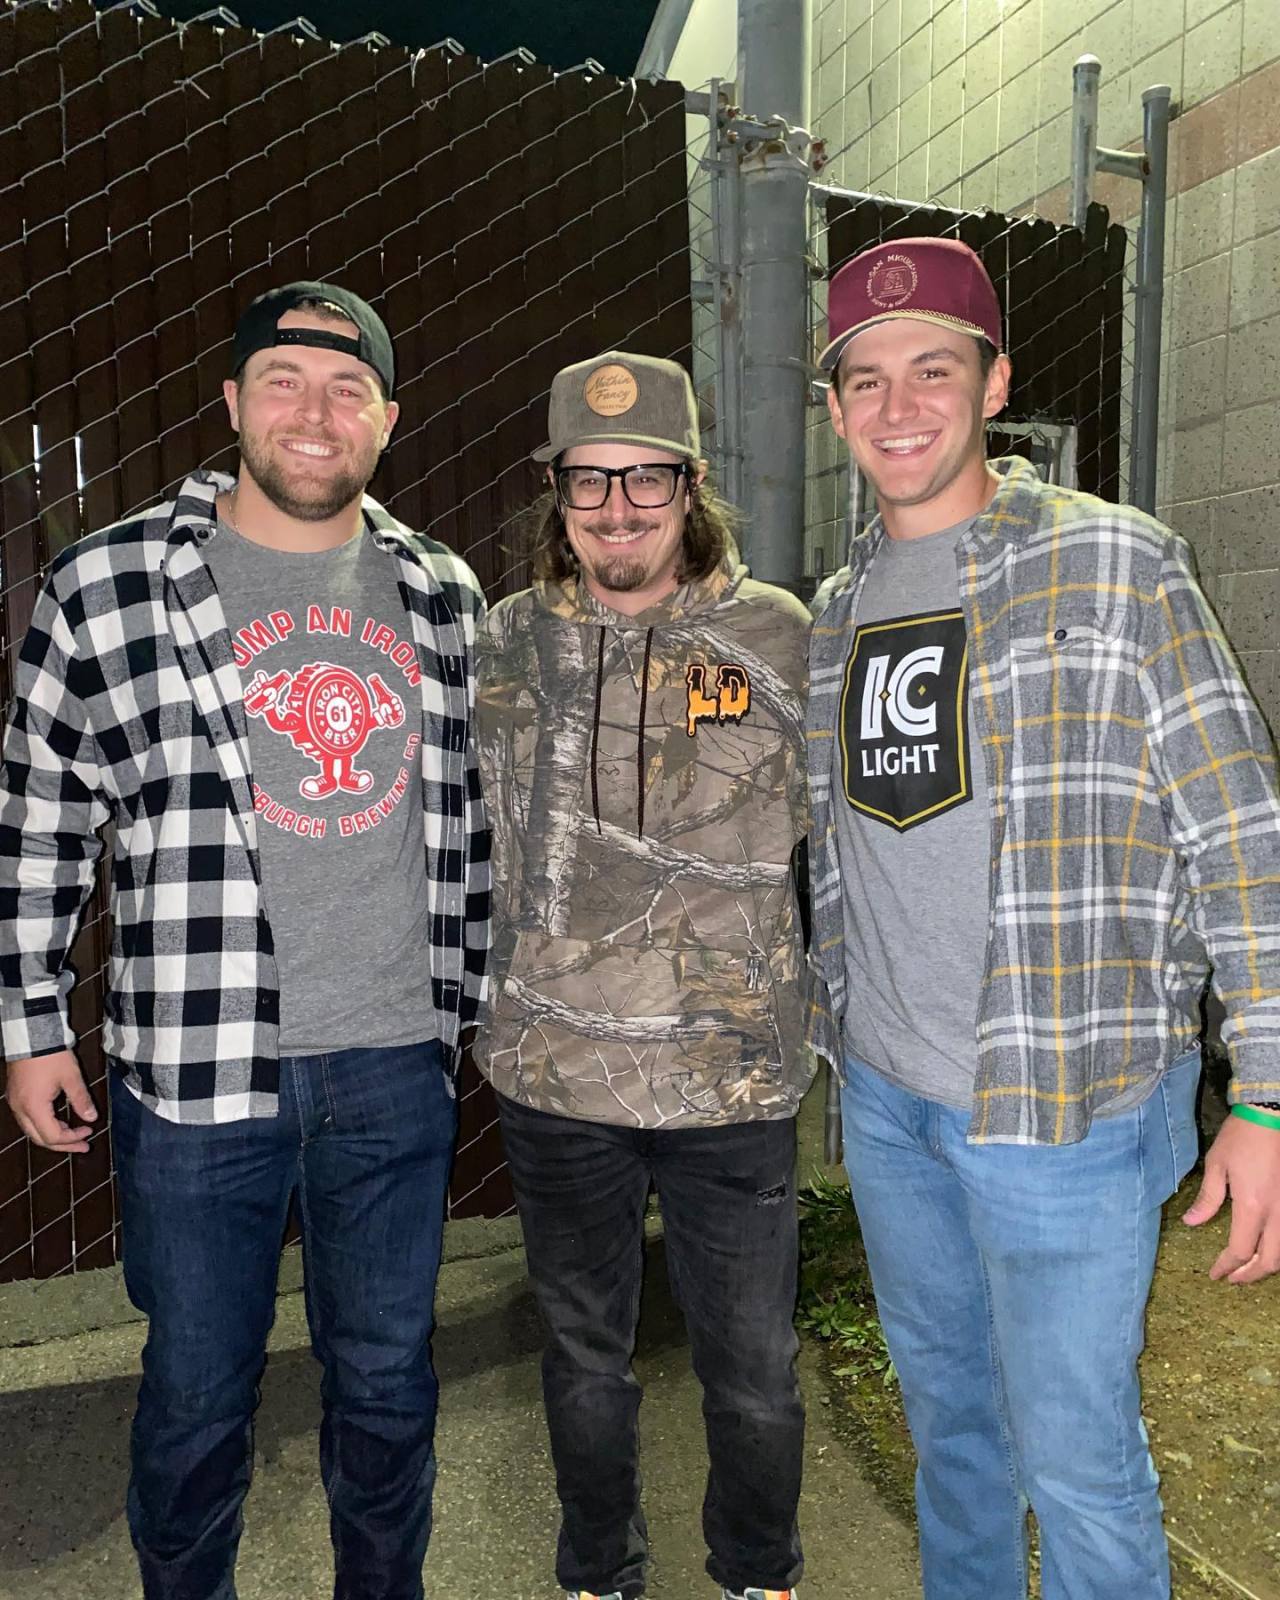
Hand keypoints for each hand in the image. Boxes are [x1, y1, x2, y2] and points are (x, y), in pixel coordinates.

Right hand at [4, 1050, 97, 1152]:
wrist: (32, 1036)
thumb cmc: (51, 1055)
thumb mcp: (71, 1077)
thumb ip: (82, 1100)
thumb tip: (92, 1118)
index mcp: (34, 1107)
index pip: (52, 1136)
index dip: (72, 1138)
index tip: (89, 1132)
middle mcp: (20, 1109)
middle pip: (40, 1138)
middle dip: (63, 1144)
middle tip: (82, 1145)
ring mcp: (15, 1103)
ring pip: (32, 1131)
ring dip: (53, 1135)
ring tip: (74, 1135)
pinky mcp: (15, 1096)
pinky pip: (28, 1119)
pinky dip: (44, 1125)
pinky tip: (59, 1122)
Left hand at [1182, 1113, 1279, 1283]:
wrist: (1272, 1116)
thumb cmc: (1241, 1138)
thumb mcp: (1217, 1165)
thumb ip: (1208, 1198)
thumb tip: (1192, 1222)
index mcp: (1253, 1207)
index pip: (1240, 1250)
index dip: (1227, 1266)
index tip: (1215, 1274)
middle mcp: (1277, 1214)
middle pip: (1269, 1260)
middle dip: (1250, 1275)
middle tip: (1233, 1278)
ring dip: (1267, 1265)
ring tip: (1249, 1268)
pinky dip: (1278, 1249)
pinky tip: (1267, 1247)